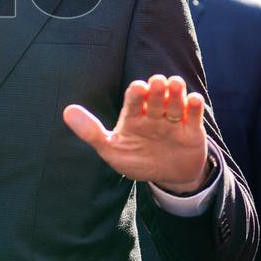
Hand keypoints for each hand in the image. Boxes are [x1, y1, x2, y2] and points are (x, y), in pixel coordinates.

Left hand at [64, 74, 208, 193]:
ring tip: (175, 84)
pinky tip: (193, 100)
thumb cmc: (136, 160)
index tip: (138, 88)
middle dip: (156, 89)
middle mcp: (153, 115)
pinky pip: (194, 115)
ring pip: (175, 102)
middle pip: (156, 98)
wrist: (167, 177)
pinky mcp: (191, 130)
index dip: (136, 93)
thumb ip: (91, 132)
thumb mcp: (111, 150)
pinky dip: (194, 106)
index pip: (134, 100)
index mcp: (133, 116)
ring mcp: (173, 121)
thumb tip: (66, 111)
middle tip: (156, 82)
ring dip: (175, 93)